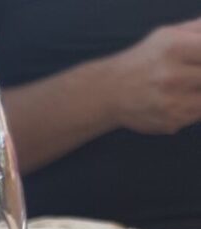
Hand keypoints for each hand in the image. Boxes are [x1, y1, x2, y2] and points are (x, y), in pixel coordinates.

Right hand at [111, 19, 200, 134]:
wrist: (112, 91)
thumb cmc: (145, 59)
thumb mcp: (169, 34)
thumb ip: (198, 31)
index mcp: (174, 48)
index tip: (197, 62)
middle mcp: (172, 76)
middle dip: (199, 77)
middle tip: (192, 77)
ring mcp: (172, 103)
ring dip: (199, 93)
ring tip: (188, 87)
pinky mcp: (171, 122)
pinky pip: (197, 114)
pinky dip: (194, 107)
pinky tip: (180, 100)